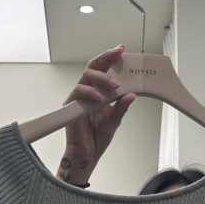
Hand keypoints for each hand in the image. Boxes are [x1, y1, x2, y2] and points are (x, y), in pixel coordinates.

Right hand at [57, 45, 136, 185]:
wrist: (87, 154)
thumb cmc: (98, 137)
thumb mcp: (115, 120)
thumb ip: (122, 106)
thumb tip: (133, 94)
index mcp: (99, 91)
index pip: (104, 69)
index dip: (112, 58)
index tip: (122, 49)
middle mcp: (88, 91)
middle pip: (94, 66)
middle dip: (106, 57)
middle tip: (118, 53)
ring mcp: (78, 97)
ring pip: (87, 76)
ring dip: (102, 78)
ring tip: (115, 85)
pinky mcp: (71, 105)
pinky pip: (79, 91)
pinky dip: (91, 92)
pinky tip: (100, 98)